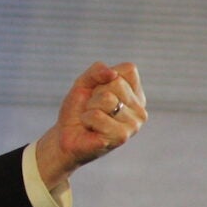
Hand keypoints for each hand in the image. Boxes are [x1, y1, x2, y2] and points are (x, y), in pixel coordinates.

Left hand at [36, 62, 147, 188]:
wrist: (66, 135)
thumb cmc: (78, 109)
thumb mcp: (84, 83)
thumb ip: (97, 71)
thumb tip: (112, 73)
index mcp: (136, 95)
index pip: (129, 69)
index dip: (105, 77)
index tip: (97, 91)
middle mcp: (140, 110)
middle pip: (117, 83)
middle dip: (95, 93)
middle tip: (92, 108)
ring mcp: (133, 125)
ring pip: (107, 99)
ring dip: (90, 107)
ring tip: (91, 119)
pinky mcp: (121, 137)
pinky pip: (97, 115)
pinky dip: (86, 119)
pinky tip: (90, 128)